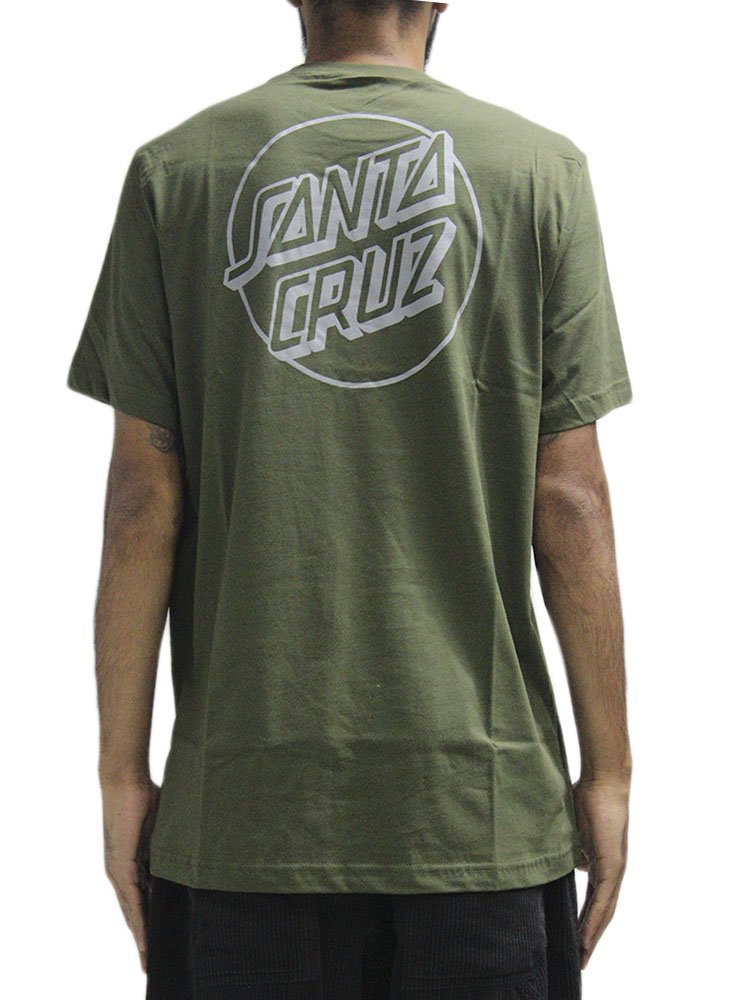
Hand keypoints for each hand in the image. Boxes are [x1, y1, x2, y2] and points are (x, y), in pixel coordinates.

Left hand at [101, 777, 160, 973]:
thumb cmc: (145, 796)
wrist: (126, 780)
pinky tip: (143, 936)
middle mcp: (121, 872)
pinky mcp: (120, 864)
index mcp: (132, 863)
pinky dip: (137, 919)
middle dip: (142, 938)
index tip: (154, 944)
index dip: (146, 922)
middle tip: (149, 964)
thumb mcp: (163, 829)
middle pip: (133, 912)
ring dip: (139, 936)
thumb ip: (170, 846)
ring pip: (130, 911)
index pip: (140, 900)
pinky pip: (131, 898)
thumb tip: (190, 856)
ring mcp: (118, 870)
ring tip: (147, 958)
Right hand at [571, 776, 629, 969]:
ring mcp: (614, 869)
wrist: (602, 782)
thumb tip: (575, 864)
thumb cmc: (586, 797)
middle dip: (590, 937)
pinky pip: (603, 898)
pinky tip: (586, 935)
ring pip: (604, 911)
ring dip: (592, 935)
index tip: (574, 939)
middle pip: (602, 912)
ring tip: (581, 956)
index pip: (594, 899)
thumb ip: (574, 849)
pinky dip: (594, 919)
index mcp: (601, 863)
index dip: (585, 920)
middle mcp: (612, 871)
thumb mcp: (575, 830)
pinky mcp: (613, 864)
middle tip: (579, 959)